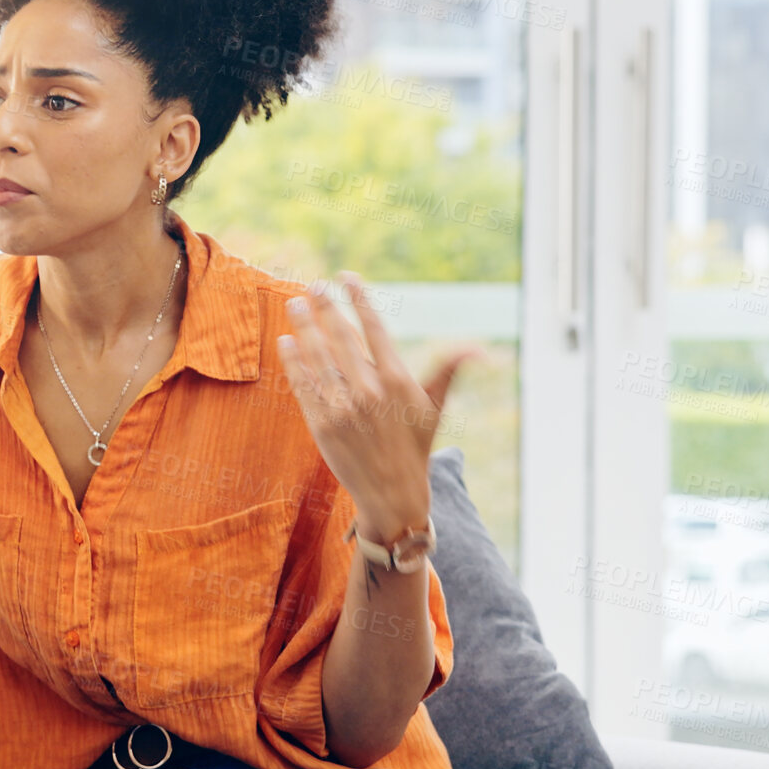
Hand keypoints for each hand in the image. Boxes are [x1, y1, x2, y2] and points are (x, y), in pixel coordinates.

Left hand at [276, 272, 476, 540]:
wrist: (392, 491)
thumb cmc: (415, 444)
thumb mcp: (436, 405)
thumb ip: (450, 368)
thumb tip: (481, 348)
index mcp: (396, 379)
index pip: (374, 327)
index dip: (359, 299)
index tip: (347, 276)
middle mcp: (368, 389)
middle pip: (340, 336)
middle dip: (326, 307)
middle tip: (314, 284)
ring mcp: (342, 406)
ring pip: (318, 356)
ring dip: (304, 326)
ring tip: (294, 304)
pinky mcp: (321, 423)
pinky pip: (303, 384)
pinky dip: (293, 360)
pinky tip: (286, 341)